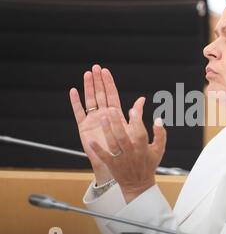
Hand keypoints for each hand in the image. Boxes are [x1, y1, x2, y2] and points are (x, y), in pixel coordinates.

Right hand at [69, 64, 126, 184]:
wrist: (117, 165)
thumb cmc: (127, 150)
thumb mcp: (134, 130)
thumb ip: (136, 114)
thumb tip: (142, 99)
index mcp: (116, 114)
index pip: (112, 95)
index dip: (109, 83)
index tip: (106, 71)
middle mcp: (104, 115)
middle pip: (100, 94)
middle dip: (98, 81)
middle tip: (95, 68)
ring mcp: (93, 120)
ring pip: (90, 100)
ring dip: (88, 87)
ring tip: (87, 74)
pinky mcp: (84, 128)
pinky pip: (79, 113)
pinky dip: (76, 102)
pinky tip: (74, 91)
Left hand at [88, 98, 166, 202]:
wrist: (138, 185)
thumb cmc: (148, 164)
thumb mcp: (159, 149)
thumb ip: (160, 133)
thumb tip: (158, 119)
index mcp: (143, 149)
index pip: (140, 133)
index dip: (137, 122)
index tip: (133, 110)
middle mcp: (131, 153)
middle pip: (123, 137)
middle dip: (117, 123)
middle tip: (111, 110)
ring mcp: (121, 159)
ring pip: (113, 144)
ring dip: (107, 131)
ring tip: (102, 118)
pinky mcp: (112, 164)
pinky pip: (104, 156)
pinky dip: (97, 149)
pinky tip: (91, 140)